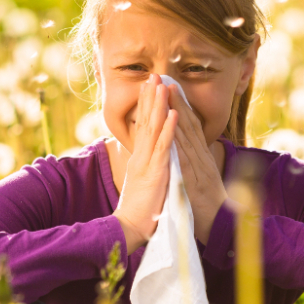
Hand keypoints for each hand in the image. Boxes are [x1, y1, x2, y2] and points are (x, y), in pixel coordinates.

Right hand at [114, 75, 178, 251]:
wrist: (130, 228)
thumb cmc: (139, 210)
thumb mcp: (142, 182)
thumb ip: (145, 167)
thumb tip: (147, 157)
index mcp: (139, 158)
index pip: (142, 126)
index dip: (146, 105)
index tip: (149, 87)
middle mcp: (141, 156)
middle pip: (145, 121)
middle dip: (150, 97)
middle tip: (153, 75)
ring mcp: (147, 162)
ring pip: (153, 128)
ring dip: (158, 105)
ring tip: (162, 85)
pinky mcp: (155, 172)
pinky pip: (164, 147)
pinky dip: (169, 129)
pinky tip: (173, 113)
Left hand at [166, 83, 227, 244]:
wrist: (222, 227)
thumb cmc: (209, 206)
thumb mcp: (202, 180)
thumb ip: (196, 163)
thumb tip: (188, 151)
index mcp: (201, 157)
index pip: (190, 126)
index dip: (180, 105)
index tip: (169, 87)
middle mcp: (201, 158)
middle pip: (188, 124)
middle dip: (176, 100)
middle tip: (165, 78)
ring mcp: (199, 167)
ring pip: (186, 135)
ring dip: (176, 112)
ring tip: (166, 92)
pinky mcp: (194, 181)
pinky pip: (185, 158)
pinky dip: (178, 141)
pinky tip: (171, 127)